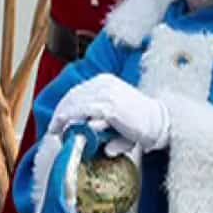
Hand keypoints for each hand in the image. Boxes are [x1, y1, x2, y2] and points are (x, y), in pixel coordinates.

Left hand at [48, 74, 169, 152]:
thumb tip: (87, 131)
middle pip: (73, 96)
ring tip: (56, 131)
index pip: (77, 91)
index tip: (57, 119)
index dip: (64, 105)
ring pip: (75, 104)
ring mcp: (106, 94)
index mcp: (105, 81)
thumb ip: (100, 120)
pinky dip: (72, 121)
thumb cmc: (139, 121)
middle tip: (53, 128)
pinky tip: (66, 129)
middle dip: (60, 113)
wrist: (158, 122)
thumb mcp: (116, 115)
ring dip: (62, 118)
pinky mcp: (109, 107)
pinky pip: (84, 113)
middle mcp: (104, 83)